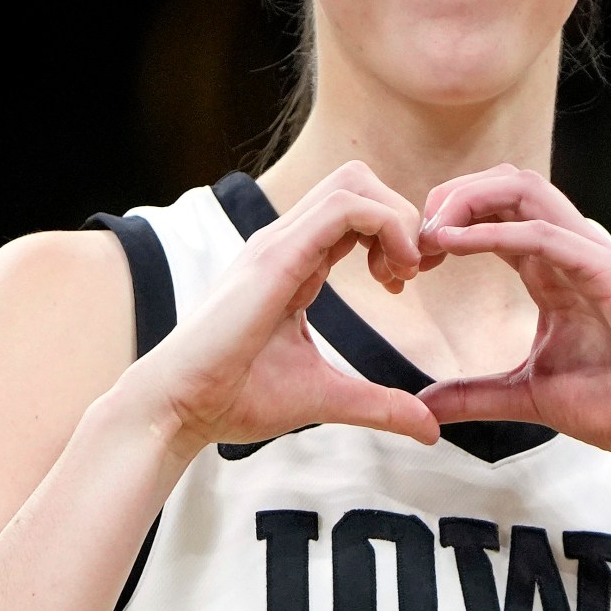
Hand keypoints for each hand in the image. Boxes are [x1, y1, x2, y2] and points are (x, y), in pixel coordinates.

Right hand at [119, 161, 441, 458]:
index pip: (354, 213)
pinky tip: (391, 276)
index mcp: (294, 262)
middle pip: (358, 181)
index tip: (404, 282)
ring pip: (354, 182)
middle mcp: (285, 242)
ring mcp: (278, 243)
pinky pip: (346, 207)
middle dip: (401, 216)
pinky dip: (386, 226)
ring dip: (397, 219)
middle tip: (410, 273)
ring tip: (401, 274)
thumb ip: (379, 405)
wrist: (181, 408)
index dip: (394, 235)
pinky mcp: (277, 256)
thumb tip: (429, 429)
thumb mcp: (326, 397)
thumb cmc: (235, 399)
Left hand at [415, 165, 610, 478]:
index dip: (448, 223)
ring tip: (429, 232)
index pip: (497, 214)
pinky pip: (546, 233)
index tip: (411, 261)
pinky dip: (495, 230)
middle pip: (507, 184)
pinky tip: (454, 244)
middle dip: (452, 196)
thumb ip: (475, 395)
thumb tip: (423, 407)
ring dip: (468, 200)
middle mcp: (574, 252)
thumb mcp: (528, 397)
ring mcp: (595, 258)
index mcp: (556, 270)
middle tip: (412, 237)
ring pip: (526, 189)